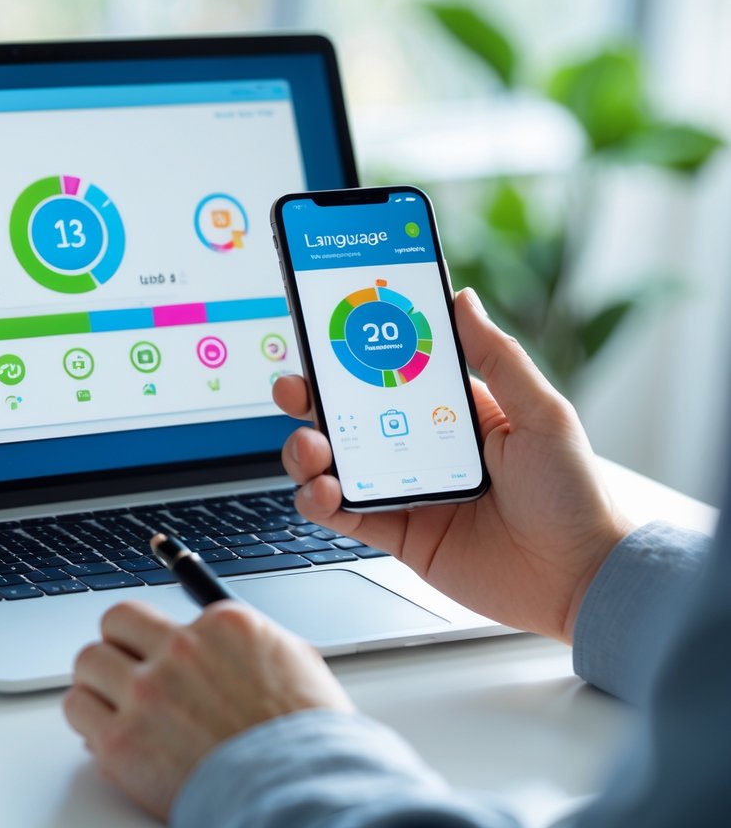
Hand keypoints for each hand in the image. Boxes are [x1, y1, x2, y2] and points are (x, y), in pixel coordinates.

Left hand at [64, 599, 351, 819]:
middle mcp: (181, 650)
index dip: (159, 640)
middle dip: (119, 645)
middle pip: (116, 621)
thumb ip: (251, 644)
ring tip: (111, 702)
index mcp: (224, 626)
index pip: (165, 612)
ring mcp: (148, 693)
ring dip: (98, 681)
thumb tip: (225, 640)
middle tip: (125, 668)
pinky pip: (77, 708)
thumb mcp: (297, 666)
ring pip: (88, 661)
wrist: (299, 797)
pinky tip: (104, 730)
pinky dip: (88, 719)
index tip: (155, 652)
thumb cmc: (308, 745)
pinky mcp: (122, 741)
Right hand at [274, 288, 633, 642]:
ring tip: (312, 448)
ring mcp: (405, 491)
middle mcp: (422, 448)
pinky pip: (344, 516)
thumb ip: (497, 356)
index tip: (327, 333)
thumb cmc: (576, 495)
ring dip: (308, 451)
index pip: (392, 373)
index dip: (355, 355)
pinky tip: (323, 492)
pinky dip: (320, 502)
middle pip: (349, 415)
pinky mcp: (397, 534)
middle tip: (295, 389)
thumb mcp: (542, 413)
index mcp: (454, 413)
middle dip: (313, 399)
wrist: (582, 579)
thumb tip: (461, 298)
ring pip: (336, 463)